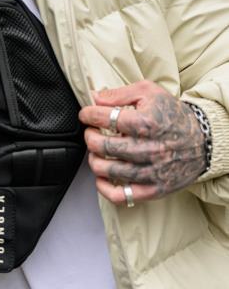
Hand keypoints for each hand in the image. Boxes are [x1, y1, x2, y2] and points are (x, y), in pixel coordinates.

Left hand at [78, 80, 206, 205]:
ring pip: (108, 170)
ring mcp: (151, 171)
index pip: (105, 118)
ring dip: (94, 159)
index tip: (86, 114)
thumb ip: (120, 94)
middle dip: (89, 137)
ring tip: (96, 152)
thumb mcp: (149, 92)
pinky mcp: (154, 189)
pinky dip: (104, 188)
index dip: (88, 115)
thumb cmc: (173, 115)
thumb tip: (94, 97)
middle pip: (103, 146)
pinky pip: (121, 195)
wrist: (203, 140)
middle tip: (91, 132)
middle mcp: (148, 149)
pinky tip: (101, 177)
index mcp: (146, 123)